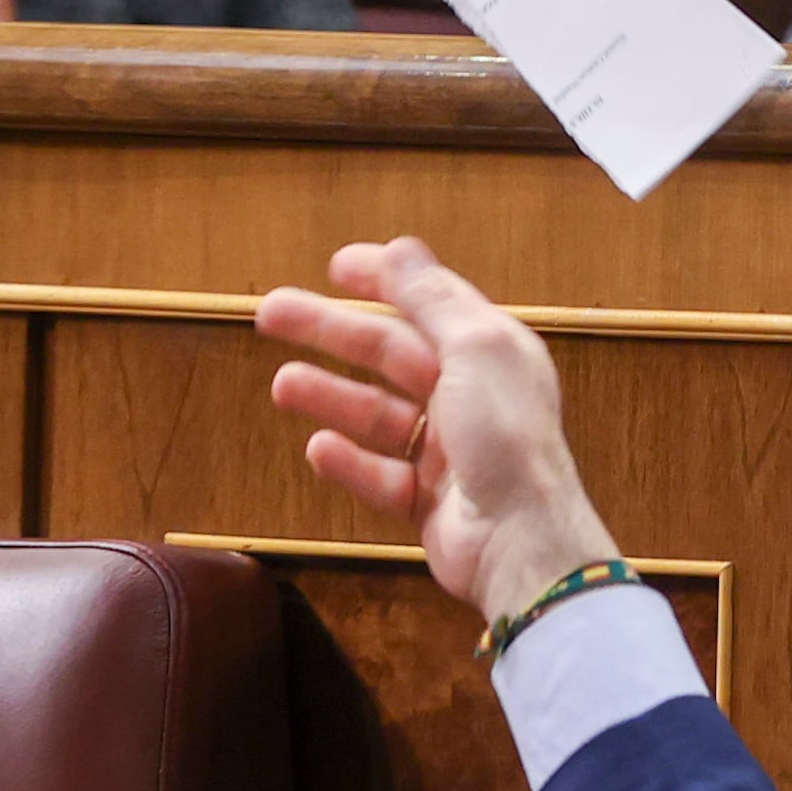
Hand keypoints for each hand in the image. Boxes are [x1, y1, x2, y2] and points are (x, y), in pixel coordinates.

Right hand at [262, 234, 621, 621]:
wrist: (521, 542)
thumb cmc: (507, 438)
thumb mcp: (475, 350)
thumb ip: (433, 300)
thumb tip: (400, 248)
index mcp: (491, 352)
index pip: (430, 302)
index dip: (385, 280)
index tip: (335, 265)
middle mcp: (471, 396)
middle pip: (390, 353)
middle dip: (332, 331)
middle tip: (270, 313)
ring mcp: (448, 451)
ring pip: (378, 414)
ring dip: (330, 396)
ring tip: (282, 384)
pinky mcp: (427, 500)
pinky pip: (379, 473)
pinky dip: (350, 461)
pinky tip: (318, 449)